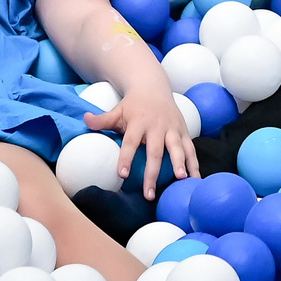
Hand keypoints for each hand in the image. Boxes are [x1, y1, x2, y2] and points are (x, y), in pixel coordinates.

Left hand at [87, 84, 199, 201]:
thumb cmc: (132, 104)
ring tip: (181, 180)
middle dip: (153, 173)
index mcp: (138, 122)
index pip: (131, 142)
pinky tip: (196, 179)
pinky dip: (194, 163)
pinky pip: (190, 149)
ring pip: (177, 149)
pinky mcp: (184, 131)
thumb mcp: (117, 110)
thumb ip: (101, 119)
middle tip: (149, 194)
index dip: (126, 157)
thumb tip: (84, 119)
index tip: (122, 174)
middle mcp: (157, 126)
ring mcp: (172, 129)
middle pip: (155, 151)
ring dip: (180, 164)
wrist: (153, 86)